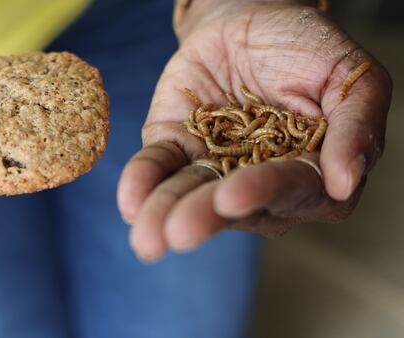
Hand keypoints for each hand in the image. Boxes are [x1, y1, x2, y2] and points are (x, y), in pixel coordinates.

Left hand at [117, 3, 391, 261]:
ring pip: (190, 193)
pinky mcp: (176, 145)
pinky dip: (142, 181)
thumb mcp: (348, 76)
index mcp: (309, 171)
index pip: (290, 189)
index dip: (263, 193)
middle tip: (179, 232)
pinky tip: (129, 203)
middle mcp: (259, 180)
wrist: (251, 18)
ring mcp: (214, 166)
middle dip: (204, 217)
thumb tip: (344, 183)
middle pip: (232, 204)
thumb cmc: (306, 46)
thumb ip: (355, 126)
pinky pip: (158, 165)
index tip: (232, 198)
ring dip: (166, 213)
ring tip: (146, 237)